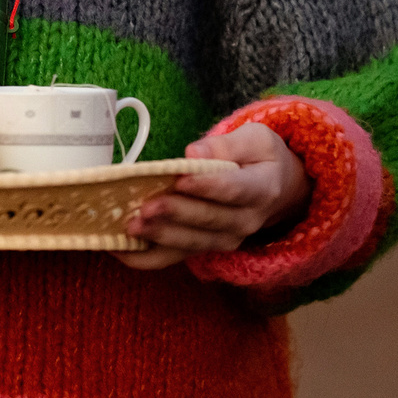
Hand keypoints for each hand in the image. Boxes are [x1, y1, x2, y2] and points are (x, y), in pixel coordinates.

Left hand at [114, 121, 308, 270]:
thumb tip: (193, 154)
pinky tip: (120, 250)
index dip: (206, 186)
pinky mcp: (204, 247)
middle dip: (175, 214)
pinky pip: (174, 258)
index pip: (233, 190)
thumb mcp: (255, 139)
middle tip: (146, 206)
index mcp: (262, 189)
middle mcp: (246, 221)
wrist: (277, 190)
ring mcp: (225, 239)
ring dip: (160, 236)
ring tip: (132, 226)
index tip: (181, 179)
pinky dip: (146, 258)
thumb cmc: (261, 158)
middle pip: (208, 220)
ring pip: (191, 242)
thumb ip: (226, 145)